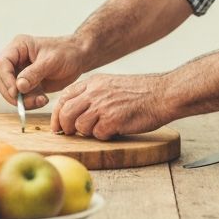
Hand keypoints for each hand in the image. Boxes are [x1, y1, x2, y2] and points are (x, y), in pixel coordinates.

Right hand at [0, 34, 86, 109]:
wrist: (79, 58)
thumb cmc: (66, 53)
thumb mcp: (51, 61)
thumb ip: (34, 73)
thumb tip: (18, 87)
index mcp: (18, 47)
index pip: (2, 62)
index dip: (6, 78)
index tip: (15, 92)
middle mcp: (15, 59)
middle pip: (2, 79)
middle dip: (12, 93)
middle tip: (26, 101)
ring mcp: (20, 72)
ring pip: (10, 91)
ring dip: (22, 100)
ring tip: (41, 100)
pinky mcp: (27, 84)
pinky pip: (21, 97)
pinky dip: (29, 102)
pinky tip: (43, 100)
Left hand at [50, 73, 170, 138]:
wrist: (162, 94)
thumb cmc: (140, 93)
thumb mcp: (111, 84)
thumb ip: (93, 94)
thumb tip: (74, 112)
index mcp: (93, 82)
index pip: (64, 97)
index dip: (57, 114)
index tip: (57, 126)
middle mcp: (94, 92)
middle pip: (65, 113)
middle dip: (66, 127)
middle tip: (71, 134)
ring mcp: (102, 106)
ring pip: (80, 126)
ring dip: (89, 132)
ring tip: (103, 127)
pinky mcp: (112, 120)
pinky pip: (98, 134)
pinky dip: (105, 135)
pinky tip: (116, 128)